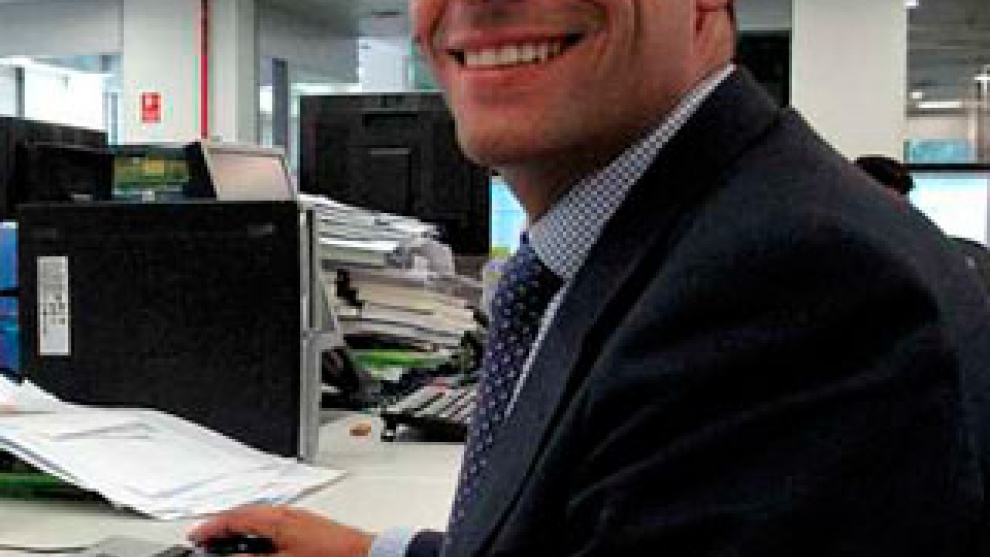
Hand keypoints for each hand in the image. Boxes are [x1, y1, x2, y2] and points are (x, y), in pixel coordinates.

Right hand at [189, 505, 374, 556]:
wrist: (366, 555)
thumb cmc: (331, 556)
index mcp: (277, 518)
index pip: (235, 518)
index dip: (211, 528)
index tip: (195, 537)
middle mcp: (287, 513)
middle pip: (246, 516)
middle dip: (224, 529)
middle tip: (207, 543)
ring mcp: (299, 519)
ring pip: (259, 521)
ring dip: (241, 532)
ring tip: (228, 547)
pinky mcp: (308, 527)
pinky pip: (274, 526)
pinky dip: (258, 535)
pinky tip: (260, 547)